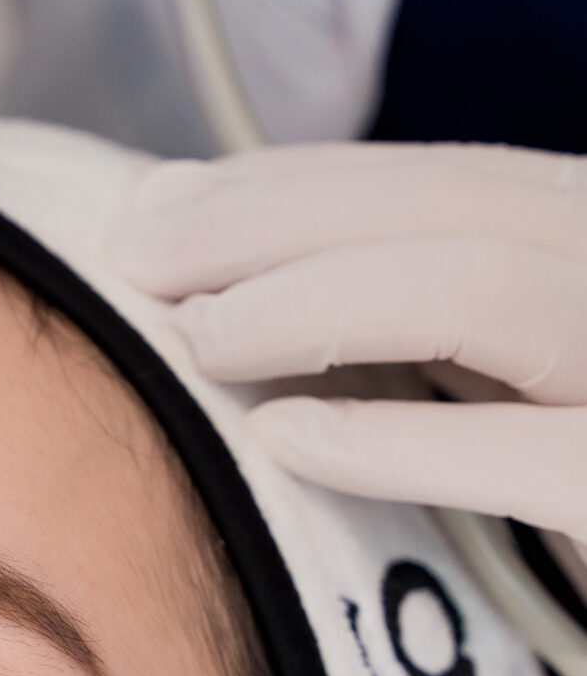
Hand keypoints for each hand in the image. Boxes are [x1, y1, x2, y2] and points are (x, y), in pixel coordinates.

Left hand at [106, 142, 586, 556]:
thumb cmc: (585, 499)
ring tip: (197, 339)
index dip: (296, 179)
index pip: (456, 176)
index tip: (161, 203)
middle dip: (276, 219)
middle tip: (134, 257)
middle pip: (460, 206)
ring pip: (489, 288)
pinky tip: (287, 440)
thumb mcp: (518, 383)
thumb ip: (413, 306)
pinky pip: (540, 459)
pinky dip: (402, 438)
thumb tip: (198, 225)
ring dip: (317, 299)